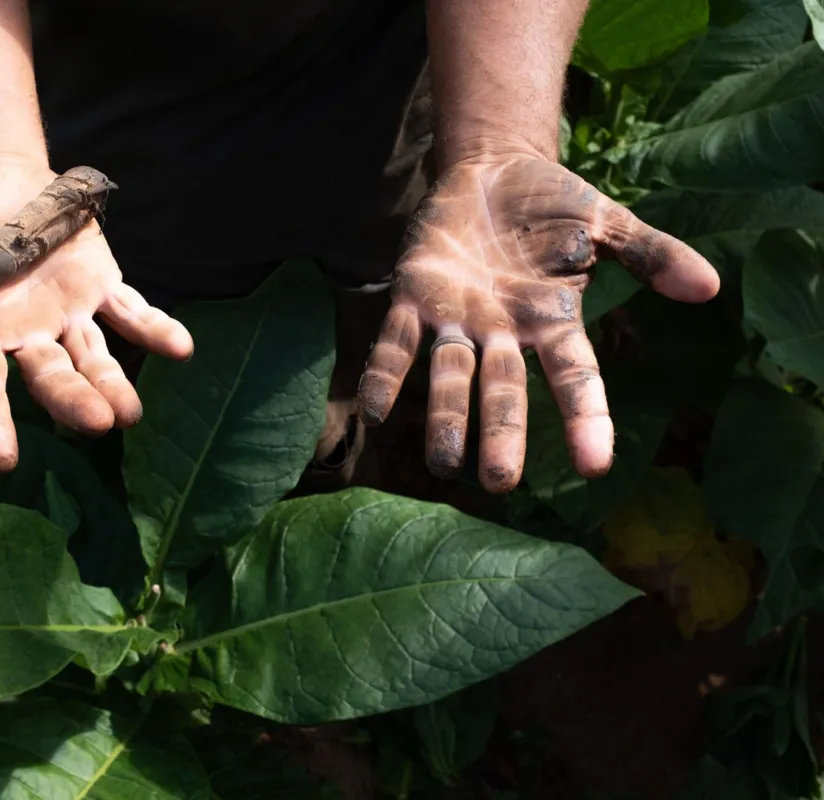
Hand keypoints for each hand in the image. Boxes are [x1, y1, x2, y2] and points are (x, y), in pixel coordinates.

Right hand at [0, 152, 192, 471]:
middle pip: (47, 377)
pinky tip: (181, 348)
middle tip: (94, 426)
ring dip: (114, 384)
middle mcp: (24, 334)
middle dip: (69, 402)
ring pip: (93, 359)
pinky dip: (154, 329)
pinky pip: (132, 313)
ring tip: (131, 414)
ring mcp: (66, 316)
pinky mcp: (101, 288)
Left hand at [357, 153, 719, 492]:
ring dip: (446, 417)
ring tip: (443, 463)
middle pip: (505, 391)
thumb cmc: (552, 203)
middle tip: (499, 481)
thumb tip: (708, 286)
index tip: (595, 466)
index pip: (576, 377)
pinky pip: (397, 341)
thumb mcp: (607, 221)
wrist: (491, 168)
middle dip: (502, 434)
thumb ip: (651, 253)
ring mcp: (457, 319)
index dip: (586, 419)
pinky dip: (386, 373)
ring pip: (451, 376)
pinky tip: (375, 408)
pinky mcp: (415, 295)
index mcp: (552, 321)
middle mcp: (503, 332)